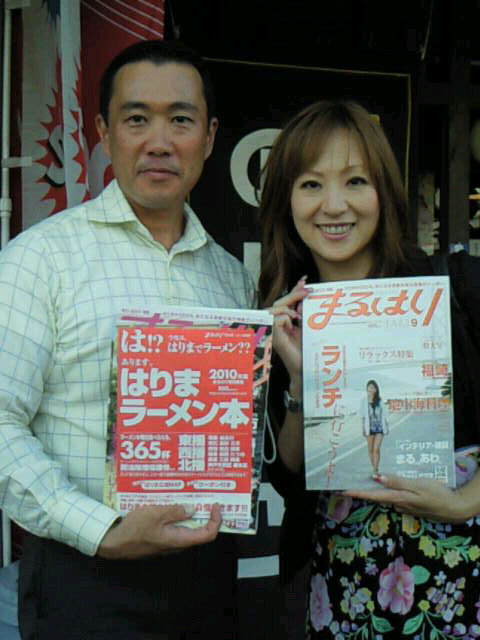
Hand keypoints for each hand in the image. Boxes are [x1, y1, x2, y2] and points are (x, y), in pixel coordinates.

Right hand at [97, 504, 221, 558]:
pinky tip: (172, 504)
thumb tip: (192, 509)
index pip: (207, 535)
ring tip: (190, 497)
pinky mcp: (159, 538)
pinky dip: (178, 516)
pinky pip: (174, 527)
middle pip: (199, 532)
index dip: (215, 521)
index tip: (215, 506)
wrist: (113, 543)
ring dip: (191, 514)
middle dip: (205, 515)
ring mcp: (167, 542)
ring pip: (186, 528)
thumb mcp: (155, 514)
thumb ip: (175, 511)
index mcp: (178, 540)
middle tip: (205, 498)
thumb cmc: (133, 530)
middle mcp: (176, 544)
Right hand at [269, 276, 309, 383]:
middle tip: (307, 291)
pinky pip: (276, 320)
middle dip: (293, 294)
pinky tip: (292, 322)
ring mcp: (274, 332)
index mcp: (286, 322)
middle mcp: (277, 326)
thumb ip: (305, 314)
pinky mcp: (275, 338)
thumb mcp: (307, 328)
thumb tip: (308, 296)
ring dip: (287, 307)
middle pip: (279, 303)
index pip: (286, 302)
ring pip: (274, 309)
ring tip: (298, 314)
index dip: (294, 290)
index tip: (304, 280)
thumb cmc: (307, 351)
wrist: (306, 369)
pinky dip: (284, 318)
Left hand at [344, 472, 479, 523]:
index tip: (343, 490)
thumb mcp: (417, 486)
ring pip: (386, 497)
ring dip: (375, 490)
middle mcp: (398, 503)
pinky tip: (387, 484)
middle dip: (363, 490)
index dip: (357, 492)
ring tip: (363, 479)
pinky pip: (395, 497)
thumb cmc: (437, 494)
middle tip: (349, 482)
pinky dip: (388, 491)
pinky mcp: (411, 505)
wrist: (454, 508)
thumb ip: (397, 482)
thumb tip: (377, 477)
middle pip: (376, 497)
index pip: (373, 495)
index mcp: (398, 497)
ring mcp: (405, 505)